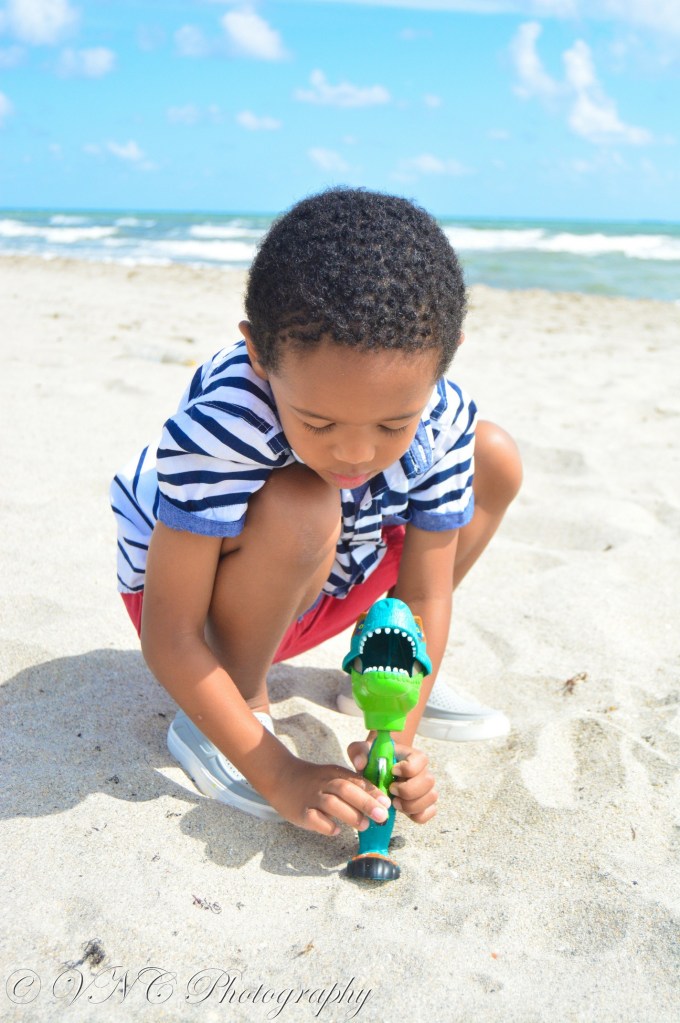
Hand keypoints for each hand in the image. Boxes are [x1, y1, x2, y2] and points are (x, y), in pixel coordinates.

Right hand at [269, 756, 393, 836]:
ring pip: (331, 803)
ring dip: (350, 814)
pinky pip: (314, 818)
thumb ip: (351, 786)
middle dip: (366, 802)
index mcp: (334, 773)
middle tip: (382, 816)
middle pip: (345, 789)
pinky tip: (336, 830)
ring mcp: (311, 797)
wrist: (280, 775)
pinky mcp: (300, 811)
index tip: (387, 803)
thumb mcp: (332, 775)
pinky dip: (326, 825)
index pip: (356, 780)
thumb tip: (378, 803)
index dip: (373, 791)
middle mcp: (323, 783)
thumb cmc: (313, 779)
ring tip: (365, 825)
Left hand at [347, 740, 437, 823]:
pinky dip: (418, 815)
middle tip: (391, 791)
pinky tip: (403, 811)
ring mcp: (425, 788)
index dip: (408, 768)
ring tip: (395, 803)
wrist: (379, 771)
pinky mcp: (424, 804)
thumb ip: (359, 752)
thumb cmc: (373, 760)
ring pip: (431, 797)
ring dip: (412, 804)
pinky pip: (430, 812)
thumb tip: (361, 763)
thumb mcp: (362, 751)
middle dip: (408, 790)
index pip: (421, 759)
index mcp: (411, 756)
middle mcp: (422, 771)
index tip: (392, 771)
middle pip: (429, 781)